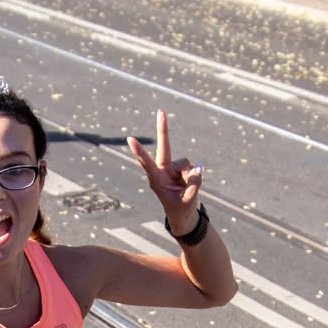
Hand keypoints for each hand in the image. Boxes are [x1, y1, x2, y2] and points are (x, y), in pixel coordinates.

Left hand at [127, 109, 201, 236]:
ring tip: (185, 189)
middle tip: (160, 111)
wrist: (182, 215)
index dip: (140, 151)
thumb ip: (194, 184)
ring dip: (189, 176)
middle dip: (163, 129)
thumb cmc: (180, 209)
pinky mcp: (179, 168)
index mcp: (156, 180)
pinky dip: (193, 176)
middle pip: (164, 147)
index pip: (147, 163)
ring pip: (185, 163)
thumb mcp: (188, 200)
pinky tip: (187, 185)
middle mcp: (162, 171)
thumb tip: (198, 168)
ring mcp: (171, 168)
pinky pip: (191, 167)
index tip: (130, 139)